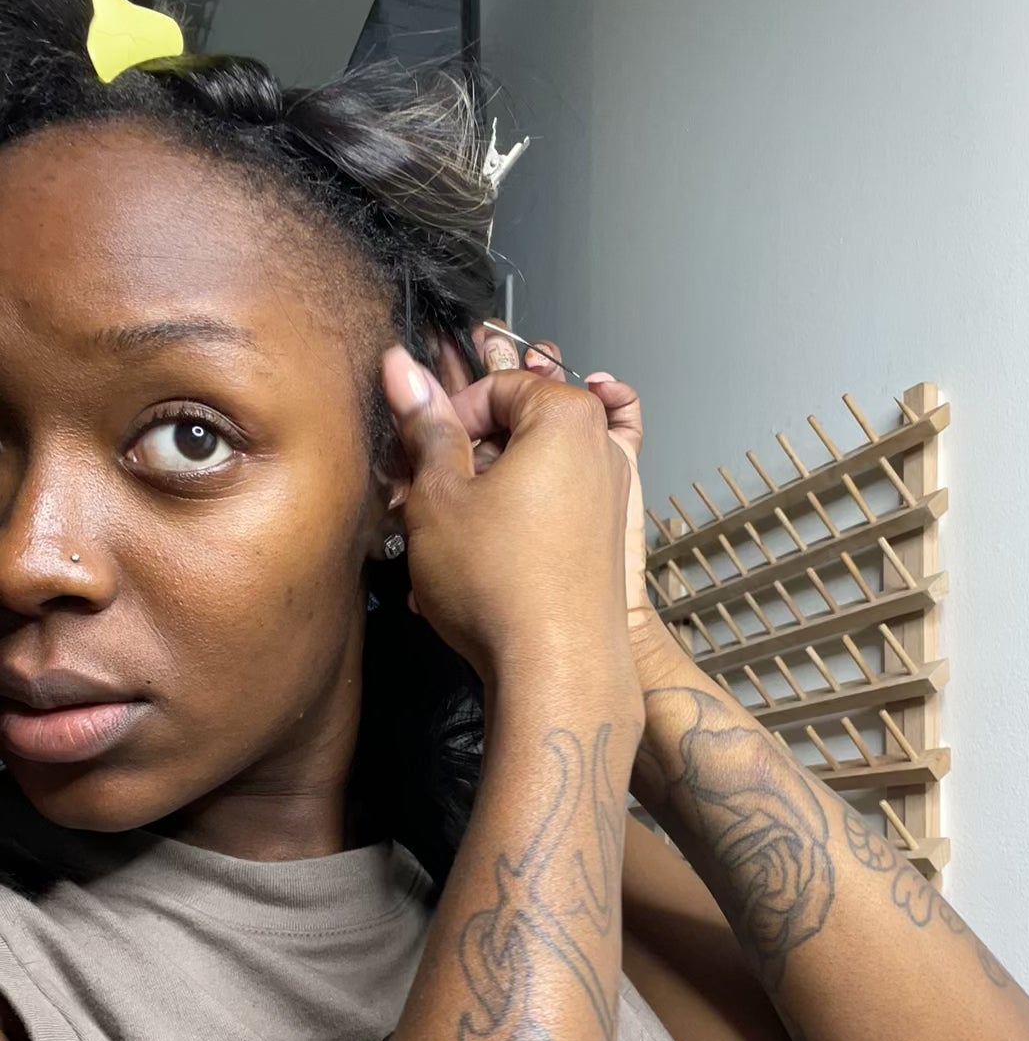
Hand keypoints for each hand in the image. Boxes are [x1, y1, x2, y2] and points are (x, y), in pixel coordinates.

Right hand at [381, 346, 640, 711]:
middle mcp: (603, 450)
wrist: (555, 671)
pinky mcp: (607, 542)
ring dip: (483, 498)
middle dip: (465, 459)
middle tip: (422, 499)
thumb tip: (403, 368)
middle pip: (520, 429)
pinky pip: (556, 510)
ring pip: (533, 473)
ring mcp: (613, 497)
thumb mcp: (439, 495)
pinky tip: (484, 554)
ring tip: (445, 541)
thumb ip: (425, 426)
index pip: (496, 385)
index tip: (420, 455)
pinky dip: (520, 521)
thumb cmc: (500, 584)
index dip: (448, 416)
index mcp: (568, 417)